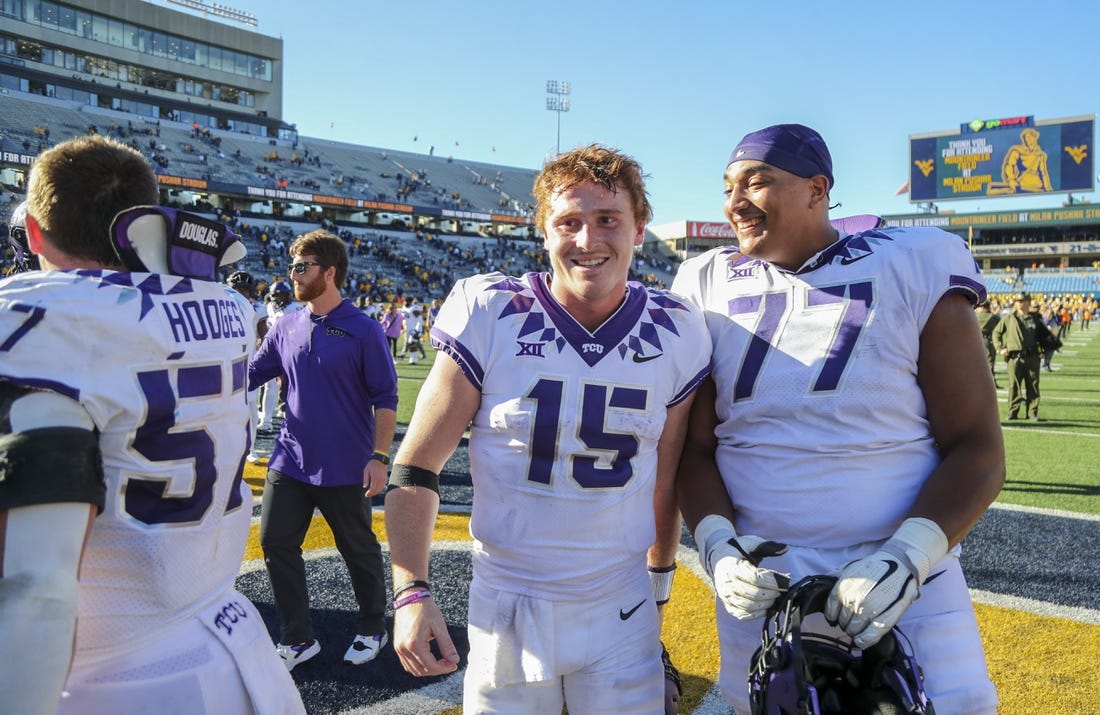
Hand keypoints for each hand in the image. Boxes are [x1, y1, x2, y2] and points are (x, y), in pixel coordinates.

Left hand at [362, 460, 386, 498]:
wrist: (380, 460)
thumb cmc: (372, 465)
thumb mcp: (366, 471)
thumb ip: (365, 479)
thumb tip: (365, 486)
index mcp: (375, 478)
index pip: (373, 489)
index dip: (369, 493)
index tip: (366, 495)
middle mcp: (380, 480)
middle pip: (377, 490)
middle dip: (372, 494)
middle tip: (368, 495)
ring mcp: (383, 479)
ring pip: (380, 489)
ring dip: (376, 492)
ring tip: (372, 493)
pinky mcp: (385, 478)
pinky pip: (383, 486)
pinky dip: (380, 489)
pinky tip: (376, 490)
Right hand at [393, 596, 459, 676]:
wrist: (410, 598)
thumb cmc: (425, 609)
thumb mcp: (439, 626)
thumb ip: (447, 645)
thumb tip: (455, 660)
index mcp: (414, 644)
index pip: (430, 666)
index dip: (444, 668)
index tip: (454, 664)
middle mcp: (404, 649)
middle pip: (422, 671)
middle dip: (437, 670)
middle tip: (450, 663)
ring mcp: (399, 648)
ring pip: (413, 670)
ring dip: (428, 670)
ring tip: (441, 662)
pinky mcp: (397, 646)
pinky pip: (407, 664)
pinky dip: (418, 665)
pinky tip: (429, 659)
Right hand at [695, 515, 789, 619]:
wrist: (718, 559)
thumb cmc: (737, 550)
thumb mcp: (750, 543)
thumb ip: (767, 546)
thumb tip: (785, 548)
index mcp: (731, 567)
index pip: (754, 578)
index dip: (773, 581)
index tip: (787, 580)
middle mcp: (726, 584)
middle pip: (752, 594)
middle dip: (772, 593)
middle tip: (783, 589)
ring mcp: (726, 596)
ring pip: (748, 607)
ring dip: (766, 604)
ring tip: (776, 597)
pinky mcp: (728, 605)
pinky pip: (742, 615)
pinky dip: (757, 614)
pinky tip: (767, 606)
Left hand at [825, 517, 947, 647]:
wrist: (899, 565)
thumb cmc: (873, 567)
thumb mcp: (848, 567)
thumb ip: (833, 577)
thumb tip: (820, 585)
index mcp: (842, 587)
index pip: (830, 610)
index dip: (833, 616)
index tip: (836, 617)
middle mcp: (853, 599)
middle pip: (842, 622)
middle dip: (845, 623)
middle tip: (851, 620)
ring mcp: (868, 611)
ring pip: (854, 630)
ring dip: (854, 631)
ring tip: (859, 627)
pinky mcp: (884, 619)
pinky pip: (869, 636)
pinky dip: (863, 641)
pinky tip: (861, 641)